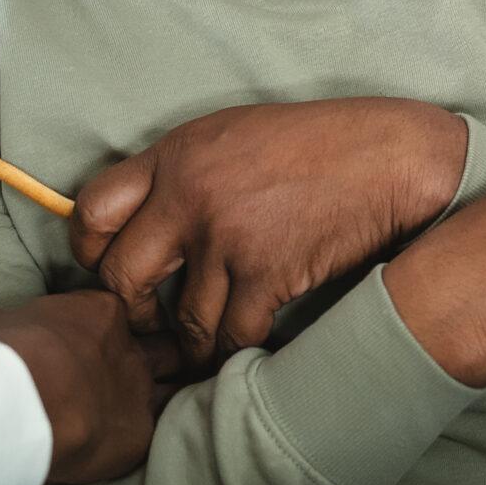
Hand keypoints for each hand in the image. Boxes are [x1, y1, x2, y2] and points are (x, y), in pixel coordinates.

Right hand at [0, 290, 178, 484]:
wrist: (20, 403)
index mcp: (98, 313)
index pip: (119, 311)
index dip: (116, 323)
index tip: (106, 336)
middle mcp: (128, 349)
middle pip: (160, 344)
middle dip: (160, 353)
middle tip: (154, 364)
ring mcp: (138, 391)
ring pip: (173, 385)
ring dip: (169, 393)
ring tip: (166, 402)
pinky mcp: (139, 435)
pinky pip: (163, 433)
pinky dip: (163, 437)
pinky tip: (165, 445)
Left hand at [69, 99, 468, 365]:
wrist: (394, 158)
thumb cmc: (323, 144)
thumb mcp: (237, 136)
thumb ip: (185, 173)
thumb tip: (145, 219)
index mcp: (177, 155)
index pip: (92, 210)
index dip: (91, 251)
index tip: (109, 269)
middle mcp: (190, 195)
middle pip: (122, 275)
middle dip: (134, 311)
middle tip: (150, 323)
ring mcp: (227, 237)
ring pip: (182, 319)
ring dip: (193, 343)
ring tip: (203, 348)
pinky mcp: (267, 273)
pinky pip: (232, 334)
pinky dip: (238, 349)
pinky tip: (249, 345)